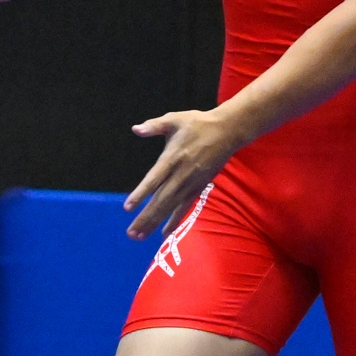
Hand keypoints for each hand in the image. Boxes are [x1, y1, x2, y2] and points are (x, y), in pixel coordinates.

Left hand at [123, 108, 244, 238]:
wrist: (228, 131)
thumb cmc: (197, 123)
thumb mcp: (174, 119)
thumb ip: (154, 126)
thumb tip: (135, 129)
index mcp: (172, 157)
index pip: (154, 180)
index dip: (141, 194)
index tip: (127, 207)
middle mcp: (181, 174)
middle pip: (161, 200)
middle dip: (145, 218)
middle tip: (131, 233)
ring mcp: (191, 183)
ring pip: (171, 207)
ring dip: (155, 222)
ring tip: (140, 236)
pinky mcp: (199, 187)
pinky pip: (185, 207)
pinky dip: (174, 220)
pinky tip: (164, 233)